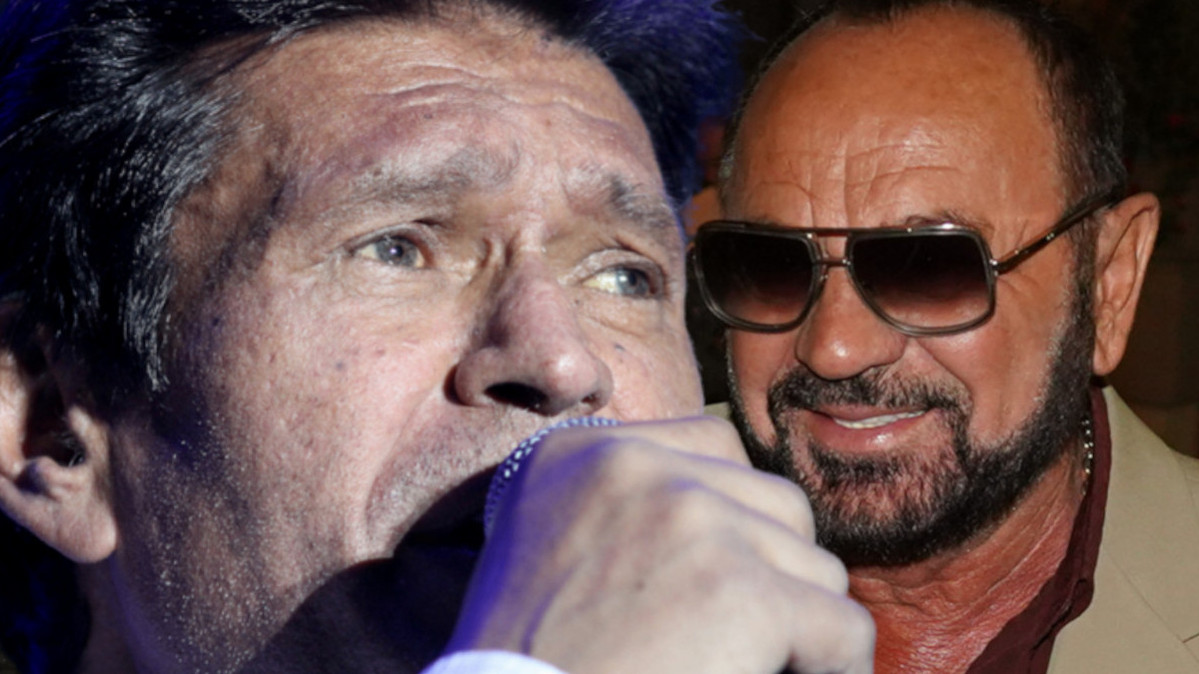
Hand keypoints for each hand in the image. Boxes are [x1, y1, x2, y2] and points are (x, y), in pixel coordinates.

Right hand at [447, 416, 873, 673]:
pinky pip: (842, 627)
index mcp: (582, 453)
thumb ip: (623, 509)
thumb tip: (730, 510)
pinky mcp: (741, 593)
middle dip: (773, 573)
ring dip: (797, 625)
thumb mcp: (547, 551)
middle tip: (740, 634)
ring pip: (814, 566)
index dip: (735, 519)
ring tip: (748, 663)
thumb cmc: (531, 658)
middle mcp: (636, 467)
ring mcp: (692, 521)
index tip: (719, 580)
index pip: (714, 448)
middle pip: (774, 503)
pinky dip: (833, 669)